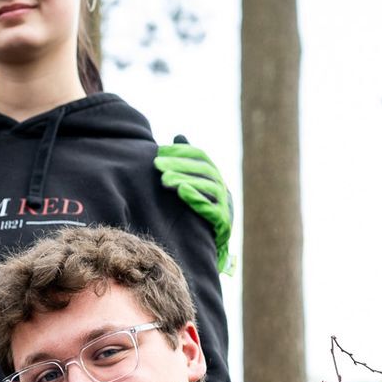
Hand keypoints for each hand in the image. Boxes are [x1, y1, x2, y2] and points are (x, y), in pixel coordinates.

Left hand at [154, 142, 234, 267]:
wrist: (211, 246)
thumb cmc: (199, 210)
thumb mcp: (193, 185)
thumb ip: (186, 163)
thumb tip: (179, 136)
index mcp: (215, 177)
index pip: (201, 157)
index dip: (182, 152)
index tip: (161, 150)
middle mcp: (222, 188)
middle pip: (203, 171)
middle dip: (179, 165)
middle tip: (157, 164)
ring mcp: (225, 204)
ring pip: (207, 187)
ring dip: (185, 180)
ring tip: (164, 179)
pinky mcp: (223, 222)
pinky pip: (211, 207)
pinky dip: (197, 197)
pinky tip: (181, 190)